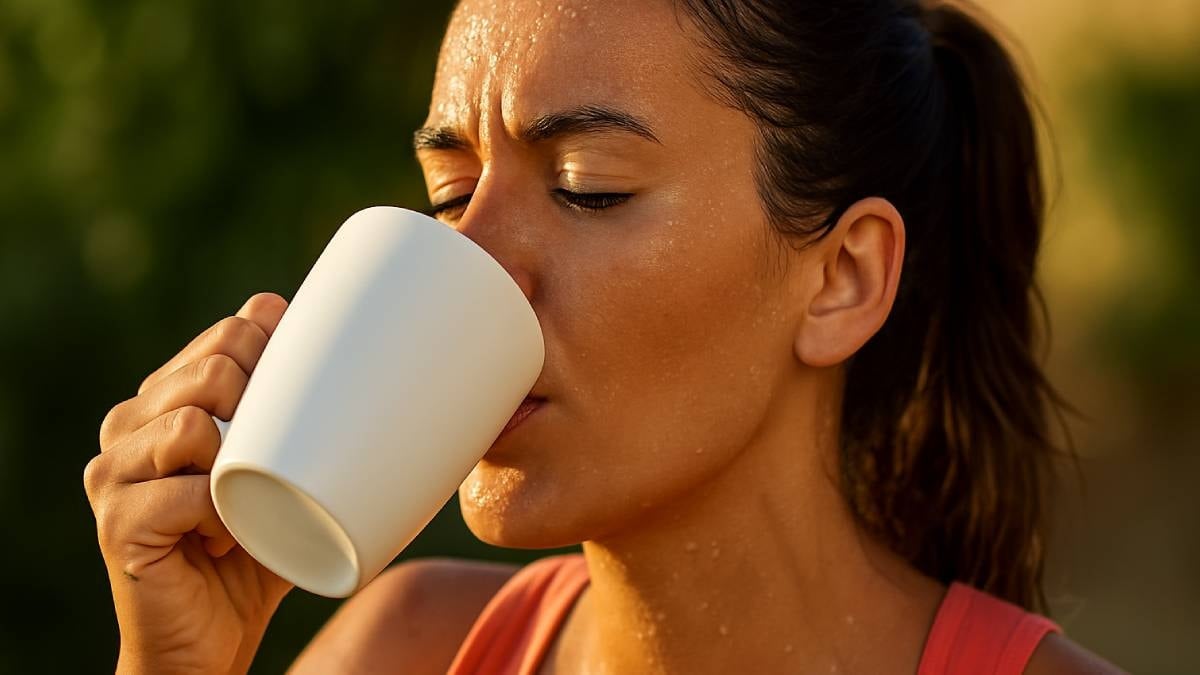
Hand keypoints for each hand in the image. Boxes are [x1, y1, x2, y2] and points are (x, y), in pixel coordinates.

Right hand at [85, 293, 295, 673]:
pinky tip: (220, 539)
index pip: (231, 334)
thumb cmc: (255, 546)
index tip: (298, 407)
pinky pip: (187, 490)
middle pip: (216, 367)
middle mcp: (129, 424)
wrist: (211, 638)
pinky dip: (221, 517)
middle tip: (267, 465)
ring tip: (238, 507)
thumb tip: (304, 322)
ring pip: (192, 421)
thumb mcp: (282, 467)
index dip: (279, 360)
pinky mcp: (115, 520)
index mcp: (166, 397)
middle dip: (263, 412)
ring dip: (238, 469)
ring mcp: (113, 471)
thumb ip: (286, 402)